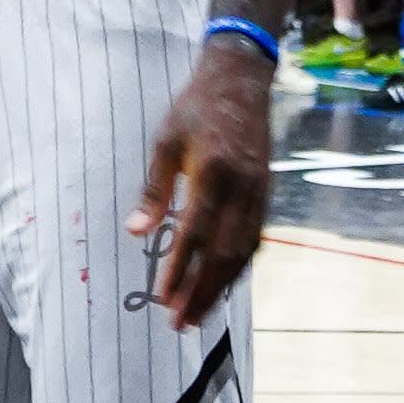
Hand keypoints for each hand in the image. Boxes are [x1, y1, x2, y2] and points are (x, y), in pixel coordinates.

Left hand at [131, 38, 272, 329]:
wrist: (241, 79)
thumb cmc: (195, 107)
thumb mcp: (165, 140)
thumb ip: (154, 189)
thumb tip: (136, 231)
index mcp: (211, 173)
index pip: (194, 235)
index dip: (180, 271)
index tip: (163, 300)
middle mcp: (241, 188)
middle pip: (222, 254)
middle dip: (201, 292)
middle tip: (181, 323)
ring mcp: (259, 192)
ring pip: (242, 252)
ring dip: (221, 287)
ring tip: (200, 314)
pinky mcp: (267, 192)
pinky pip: (255, 238)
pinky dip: (240, 266)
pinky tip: (225, 282)